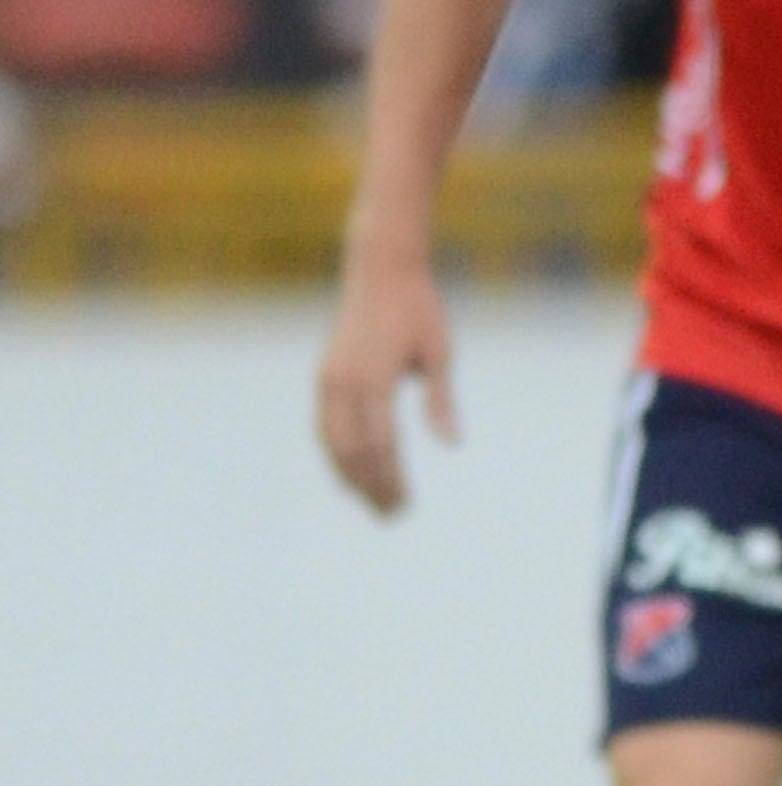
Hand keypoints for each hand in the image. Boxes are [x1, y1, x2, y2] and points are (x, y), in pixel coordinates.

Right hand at [316, 253, 454, 515]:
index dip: (392, 479)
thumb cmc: (419, 310)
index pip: (382, 446)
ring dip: (349, 476)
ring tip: (372, 502)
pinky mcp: (324, 375)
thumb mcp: (439, 353)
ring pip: (332, 442)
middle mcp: (344, 382)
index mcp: (374, 379)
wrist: (380, 270)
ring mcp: (328, 379)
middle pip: (352, 451)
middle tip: (392, 515)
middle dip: (370, 486)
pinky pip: (324, 425)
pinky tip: (352, 472)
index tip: (406, 504)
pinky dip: (336, 453)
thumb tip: (452, 445)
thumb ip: (441, 402)